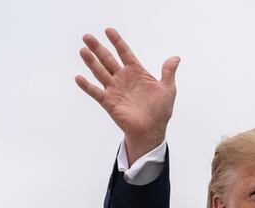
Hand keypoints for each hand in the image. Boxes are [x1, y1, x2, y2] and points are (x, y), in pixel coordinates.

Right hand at [75, 28, 179, 163]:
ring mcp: (114, 90)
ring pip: (100, 72)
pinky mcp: (109, 102)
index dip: (117, 41)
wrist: (152, 130)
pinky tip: (78, 77)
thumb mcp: (168, 89)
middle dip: (97, 48)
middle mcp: (123, 78)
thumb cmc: (160, 111)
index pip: (124, 52)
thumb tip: (175, 58)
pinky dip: (86, 86)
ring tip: (83, 50)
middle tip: (87, 36)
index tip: (108, 30)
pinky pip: (95, 92)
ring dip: (91, 62)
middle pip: (108, 59)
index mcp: (136, 72)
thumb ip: (168, 72)